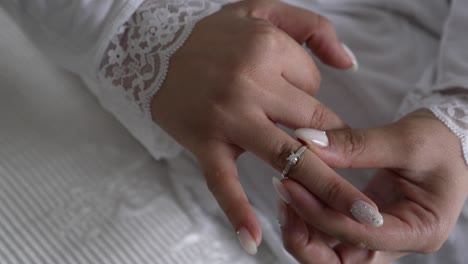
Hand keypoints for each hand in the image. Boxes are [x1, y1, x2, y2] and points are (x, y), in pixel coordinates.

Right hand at [151, 0, 363, 253]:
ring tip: (360, 217)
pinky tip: (253, 238)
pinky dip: (237, 210)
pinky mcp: (204, 142)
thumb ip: (314, 29)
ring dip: (326, 188)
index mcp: (269, 48)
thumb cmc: (214, 35)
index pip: (314, 86)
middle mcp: (251, 83)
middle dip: (334, 148)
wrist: (152, 50)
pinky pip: (222, 181)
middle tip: (353, 173)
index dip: (309, 97)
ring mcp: (228, 117)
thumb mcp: (263, 9)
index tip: (292, 103)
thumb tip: (350, 64)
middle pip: (313, 126)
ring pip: (287, 156)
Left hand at [277, 110, 467, 262]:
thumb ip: (357, 144)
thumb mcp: (406, 139)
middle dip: (304, 238)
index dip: (322, 215)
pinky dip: (308, 217)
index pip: (362, 237)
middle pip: (340, 263)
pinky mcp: (362, 225)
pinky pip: (329, 233)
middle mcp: (395, 243)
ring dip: (301, 228)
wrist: (447, 145)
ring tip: (284, 189)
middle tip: (283, 198)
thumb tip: (308, 143)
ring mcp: (377, 238)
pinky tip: (295, 190)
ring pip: (329, 253)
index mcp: (420, 230)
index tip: (292, 187)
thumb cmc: (439, 144)